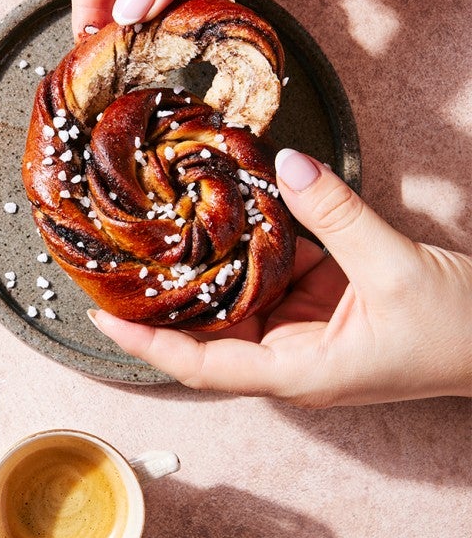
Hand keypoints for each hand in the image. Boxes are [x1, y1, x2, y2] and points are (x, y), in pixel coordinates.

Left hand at [88, 149, 471, 406]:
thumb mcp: (395, 271)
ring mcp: (300, 327)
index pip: (202, 366)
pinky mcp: (318, 299)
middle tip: (114, 261)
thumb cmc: (460, 331)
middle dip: (159, 302)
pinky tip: (219, 211)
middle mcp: (287, 356)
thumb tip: (290, 165)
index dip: (148, 345)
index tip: (102, 317)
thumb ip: (339, 216)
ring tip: (150, 230)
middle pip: (204, 334)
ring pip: (233, 298)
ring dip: (199, 267)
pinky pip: (268, 272)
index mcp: (297, 372)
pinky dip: (245, 246)